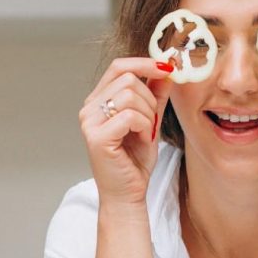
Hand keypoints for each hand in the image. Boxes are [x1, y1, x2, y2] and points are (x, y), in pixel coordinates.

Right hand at [79, 58, 174, 205]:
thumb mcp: (150, 121)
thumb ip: (155, 94)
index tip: (168, 68)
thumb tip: (166, 68)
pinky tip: (142, 140)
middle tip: (152, 123)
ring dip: (149, 115)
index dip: (144, 63)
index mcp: (98, 101)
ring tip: (146, 134)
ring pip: (130, 95)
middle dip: (150, 99)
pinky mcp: (97, 137)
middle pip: (128, 79)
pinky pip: (130, 116)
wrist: (127, 194)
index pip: (119, 66)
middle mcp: (89, 108)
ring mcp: (90, 122)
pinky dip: (145, 127)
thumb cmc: (134, 161)